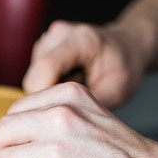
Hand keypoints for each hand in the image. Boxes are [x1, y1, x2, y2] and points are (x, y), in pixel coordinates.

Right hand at [22, 20, 152, 107]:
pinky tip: (66, 83)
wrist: (126, 49)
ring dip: (47, 92)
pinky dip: (47, 85)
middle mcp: (61, 33)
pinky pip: (34, 75)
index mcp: (82, 39)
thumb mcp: (116, 92)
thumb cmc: (124, 69)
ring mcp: (50, 37)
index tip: (53, 116)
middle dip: (47, 98)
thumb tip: (61, 124)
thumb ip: (88, 104)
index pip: (47, 66)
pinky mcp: (43, 45)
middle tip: (72, 104)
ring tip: (73, 91)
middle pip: (34, 75)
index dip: (44, 95)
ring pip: (31, 78)